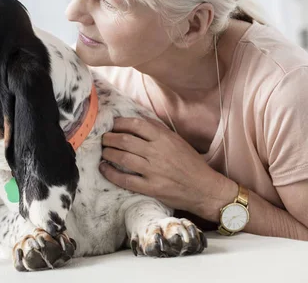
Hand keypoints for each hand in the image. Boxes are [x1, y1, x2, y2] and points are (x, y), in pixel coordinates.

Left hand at [99, 118, 236, 221]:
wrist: (204, 189)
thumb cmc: (190, 163)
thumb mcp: (176, 141)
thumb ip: (157, 130)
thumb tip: (137, 120)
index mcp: (164, 138)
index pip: (136, 125)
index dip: (119, 123)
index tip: (112, 125)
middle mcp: (157, 152)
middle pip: (124, 140)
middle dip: (109, 138)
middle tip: (104, 139)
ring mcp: (153, 171)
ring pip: (122, 157)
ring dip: (108, 153)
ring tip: (104, 152)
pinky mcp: (151, 188)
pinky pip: (125, 180)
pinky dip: (110, 173)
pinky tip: (104, 168)